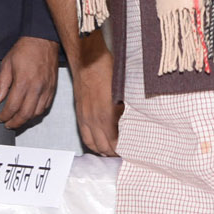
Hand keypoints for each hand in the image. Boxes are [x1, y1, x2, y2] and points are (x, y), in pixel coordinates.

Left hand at [0, 34, 59, 129]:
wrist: (43, 40)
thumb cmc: (25, 49)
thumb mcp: (7, 63)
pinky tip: (30, 112)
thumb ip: (1, 84)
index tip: (0, 118)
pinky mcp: (53, 88)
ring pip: (36, 113)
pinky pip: (45, 107)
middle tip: (8, 124)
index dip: (5, 116)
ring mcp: (46, 89)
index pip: (12, 107)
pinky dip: (37, 113)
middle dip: (15, 123)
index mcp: (23, 82)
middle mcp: (36, 88)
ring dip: (26, 120)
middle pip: (25, 114)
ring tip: (18, 120)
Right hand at [72, 35, 120, 155]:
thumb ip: (126, 110)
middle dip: (113, 154)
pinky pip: (84, 135)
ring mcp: (84, 117)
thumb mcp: (123, 90)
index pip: (114, 144)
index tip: (131, 152)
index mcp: (106, 115)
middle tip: (124, 153)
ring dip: (102, 150)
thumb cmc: (108, 70)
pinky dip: (92, 142)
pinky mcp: (80, 113)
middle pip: (103, 147)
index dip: (122, 151)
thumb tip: (134, 124)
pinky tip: (99, 141)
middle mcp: (93, 120)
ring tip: (112, 151)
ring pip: (92, 144)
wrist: (88, 59)